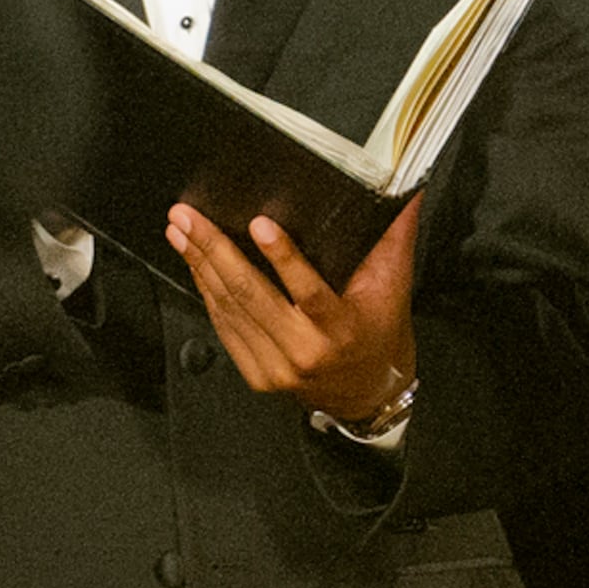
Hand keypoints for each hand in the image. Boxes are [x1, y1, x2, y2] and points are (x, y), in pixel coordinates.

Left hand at [168, 198, 421, 428]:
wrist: (368, 396)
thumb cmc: (381, 338)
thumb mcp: (394, 289)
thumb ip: (395, 238)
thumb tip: (407, 191)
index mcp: (340, 329)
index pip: (309, 291)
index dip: (283, 257)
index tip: (260, 224)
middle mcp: (304, 351)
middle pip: (252, 295)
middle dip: (214, 250)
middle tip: (188, 217)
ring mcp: (275, 367)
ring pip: (230, 309)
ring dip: (201, 266)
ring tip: (181, 231)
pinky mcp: (257, 374)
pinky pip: (225, 328)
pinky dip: (207, 292)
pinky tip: (194, 265)